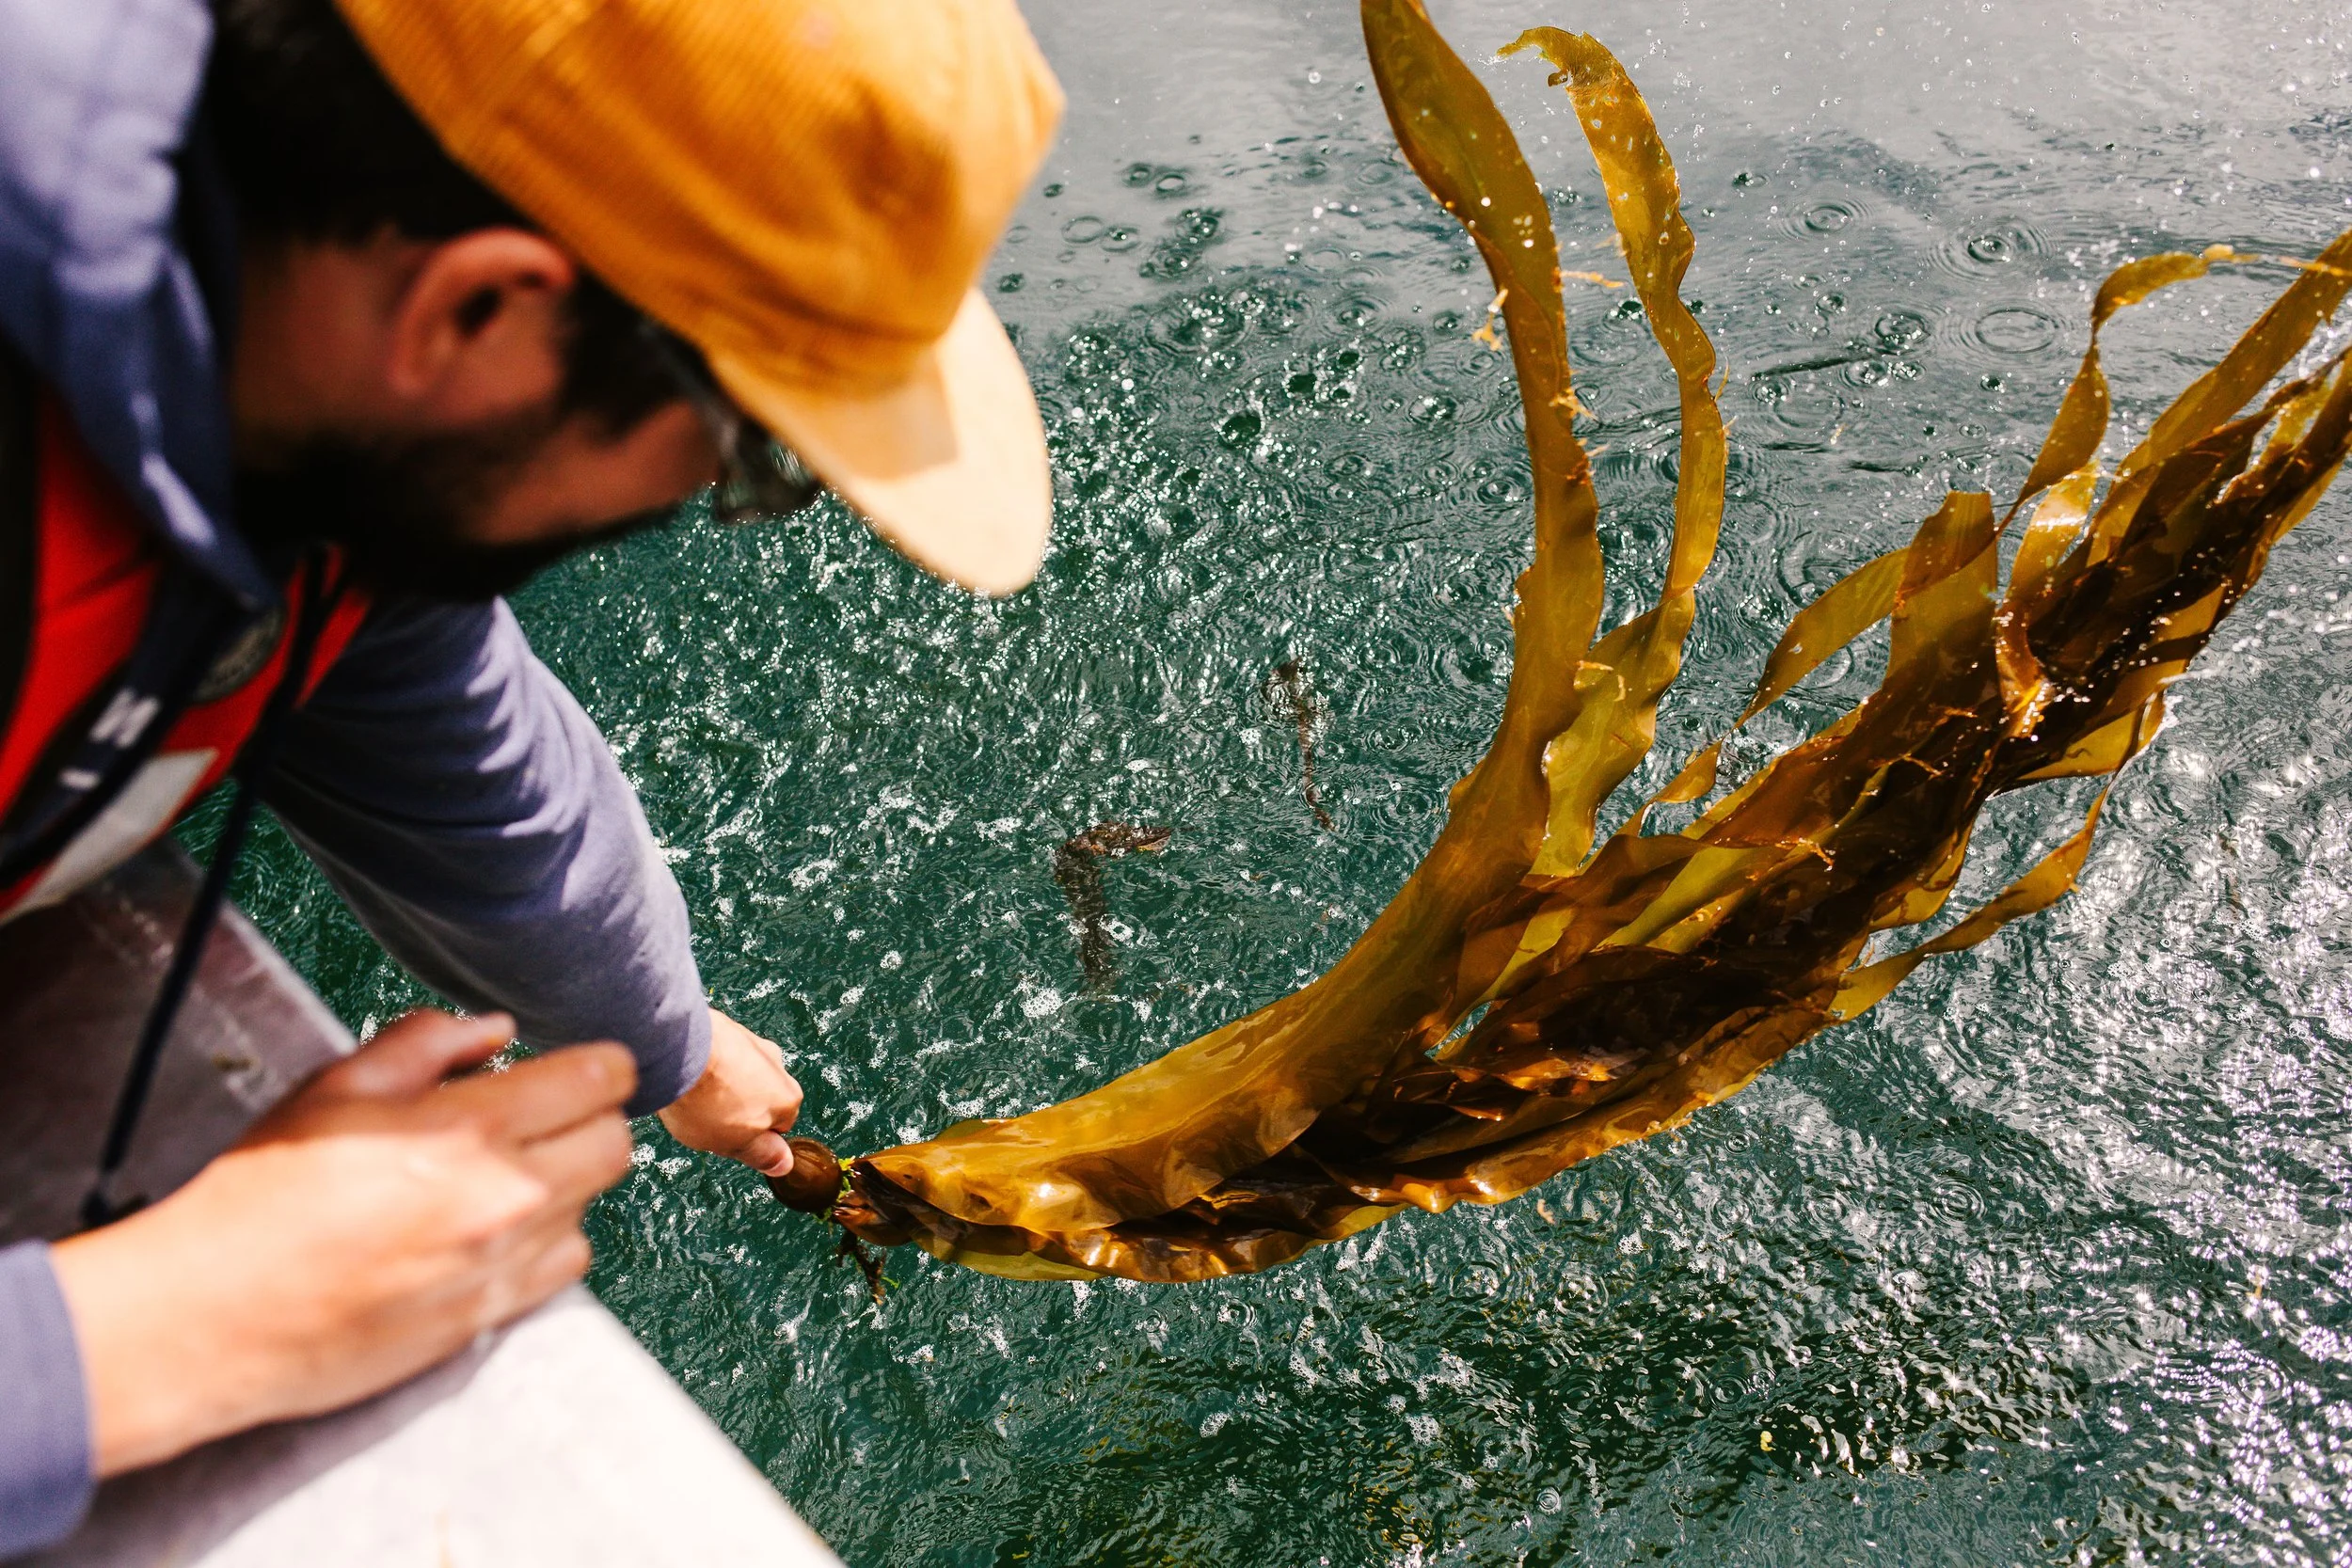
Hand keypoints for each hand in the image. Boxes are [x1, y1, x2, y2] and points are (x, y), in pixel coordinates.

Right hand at [50, 1009, 634, 1477]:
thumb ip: (427, 1042)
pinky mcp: (491, 1317)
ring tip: (498, 1174)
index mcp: (471, 1130)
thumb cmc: (264, 1198)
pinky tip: (493, 1229)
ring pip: (592, 1204)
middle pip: (614, 1142)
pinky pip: (566, 1265)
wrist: (214, 1314)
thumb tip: (494, 1031)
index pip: (600, 1079)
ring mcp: (504, 1265)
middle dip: (586, 1118)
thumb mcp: (335, 1087)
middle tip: (538, 1114)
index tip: (578, 1065)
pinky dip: (546, 1240)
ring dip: (563, 1181)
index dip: (598, 1063)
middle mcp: (506, 1199)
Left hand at [657, 1008, 802, 1175]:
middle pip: (759, 1096)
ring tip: (692, 1094)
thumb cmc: (707, 1099)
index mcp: (787, 1098)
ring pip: (739, 1073)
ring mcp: (752, 1042)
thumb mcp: (734, 1143)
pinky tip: (686, 1073)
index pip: (778, 1126)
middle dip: (737, 1106)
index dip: (750, 1135)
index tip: (727, 1136)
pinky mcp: (727, 1027)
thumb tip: (784, 1164)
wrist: (678, 1049)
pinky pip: (720, 1053)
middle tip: (707, 1117)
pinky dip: (707, 1062)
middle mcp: (777, 1065)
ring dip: (720, 1083)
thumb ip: (762, 1154)